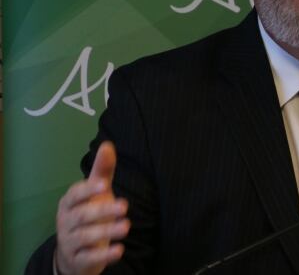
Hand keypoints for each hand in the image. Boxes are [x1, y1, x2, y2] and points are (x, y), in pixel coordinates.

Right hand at [55, 142, 129, 274]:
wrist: (74, 253)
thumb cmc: (88, 215)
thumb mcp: (96, 194)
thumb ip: (102, 172)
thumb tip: (107, 145)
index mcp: (69, 203)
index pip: (75, 195)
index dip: (89, 190)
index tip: (105, 186)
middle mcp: (66, 222)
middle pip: (82, 216)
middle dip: (103, 210)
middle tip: (124, 206)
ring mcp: (70, 242)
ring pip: (85, 237)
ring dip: (106, 231)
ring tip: (126, 226)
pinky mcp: (78, 260)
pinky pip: (88, 258)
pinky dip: (103, 255)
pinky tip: (119, 251)